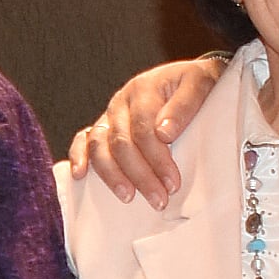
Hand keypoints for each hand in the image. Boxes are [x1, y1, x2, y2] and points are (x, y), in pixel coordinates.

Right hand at [65, 55, 222, 208]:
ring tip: (128, 196)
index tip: (172, 183)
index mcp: (143, 90)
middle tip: (159, 199)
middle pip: (121, 142)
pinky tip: (80, 176)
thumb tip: (164, 133)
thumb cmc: (196, 84)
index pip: (144, 129)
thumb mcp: (200, 84)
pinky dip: (79, 157)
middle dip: (140, 174)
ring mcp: (109, 115)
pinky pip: (83, 140)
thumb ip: (184, 105)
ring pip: (100, 146)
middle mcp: (121, 102)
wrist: (189, 79)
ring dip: (112, 174)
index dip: (157, 159)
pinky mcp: (103, 126)